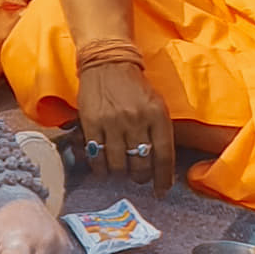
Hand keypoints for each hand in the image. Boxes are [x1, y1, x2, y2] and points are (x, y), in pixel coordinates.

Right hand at [76, 61, 174, 195]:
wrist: (107, 63)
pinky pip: (96, 155)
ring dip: (120, 173)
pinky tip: (102, 168)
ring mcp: (112, 122)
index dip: (163, 179)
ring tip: (119, 171)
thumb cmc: (134, 86)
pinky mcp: (91, 122)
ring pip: (118, 163)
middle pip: (141, 163)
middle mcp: (136, 120)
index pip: (164, 156)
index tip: (161, 190)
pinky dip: (100, 167)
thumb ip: (159, 131)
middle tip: (138, 177)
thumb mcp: (156, 104)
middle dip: (141, 177)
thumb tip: (160, 165)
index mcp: (157, 116)